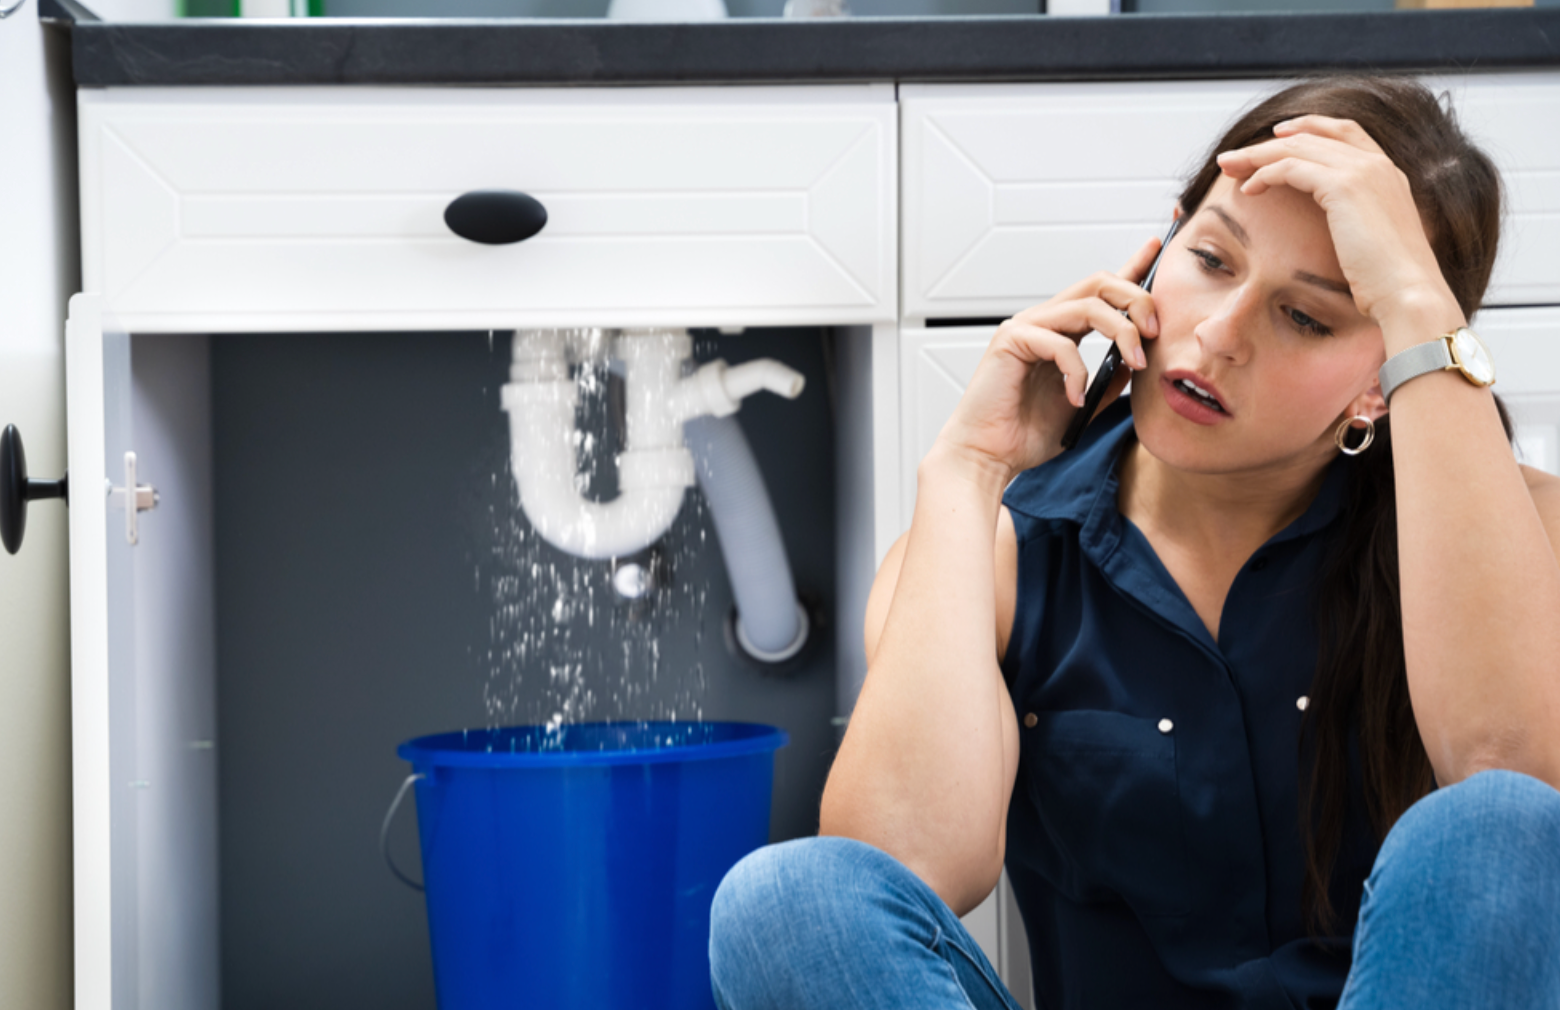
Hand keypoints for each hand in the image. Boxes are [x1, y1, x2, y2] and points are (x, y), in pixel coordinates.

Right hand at [931, 237, 1163, 483]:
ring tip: (1135, 362)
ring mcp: (1026, 328)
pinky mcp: (1011, 340)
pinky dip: (1078, 372)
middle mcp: (1044, 322)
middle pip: (1099, 283)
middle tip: (1154, 332)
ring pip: (1088, 305)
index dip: (1131, 267)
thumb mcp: (1083, 405)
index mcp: (1061, 332)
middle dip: (1136, 299)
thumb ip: (1107, 382)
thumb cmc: (1024, 434)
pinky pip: (1062, 344)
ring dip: (1122, 331)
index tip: (1157, 249)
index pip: (1101, 292)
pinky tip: (1075, 397)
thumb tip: (1133, 362)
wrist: (990, 456)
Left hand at [1213, 116, 1464, 332]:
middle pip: (1312, 136)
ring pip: (1297, 148)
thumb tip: (1341, 231)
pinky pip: (1291, 168)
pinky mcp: (1343, 186)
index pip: (1345, 131)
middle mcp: (1378, 164)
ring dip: (1257, 156)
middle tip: (1235, 156)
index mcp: (1388, 173)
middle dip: (1269, 143)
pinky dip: (1265, 174)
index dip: (1309, 127)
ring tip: (1229, 168)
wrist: (1408, 293)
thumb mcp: (1375, 241)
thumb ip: (1359, 222)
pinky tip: (1248, 190)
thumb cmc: (1389, 282)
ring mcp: (1363, 171)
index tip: (1277, 135)